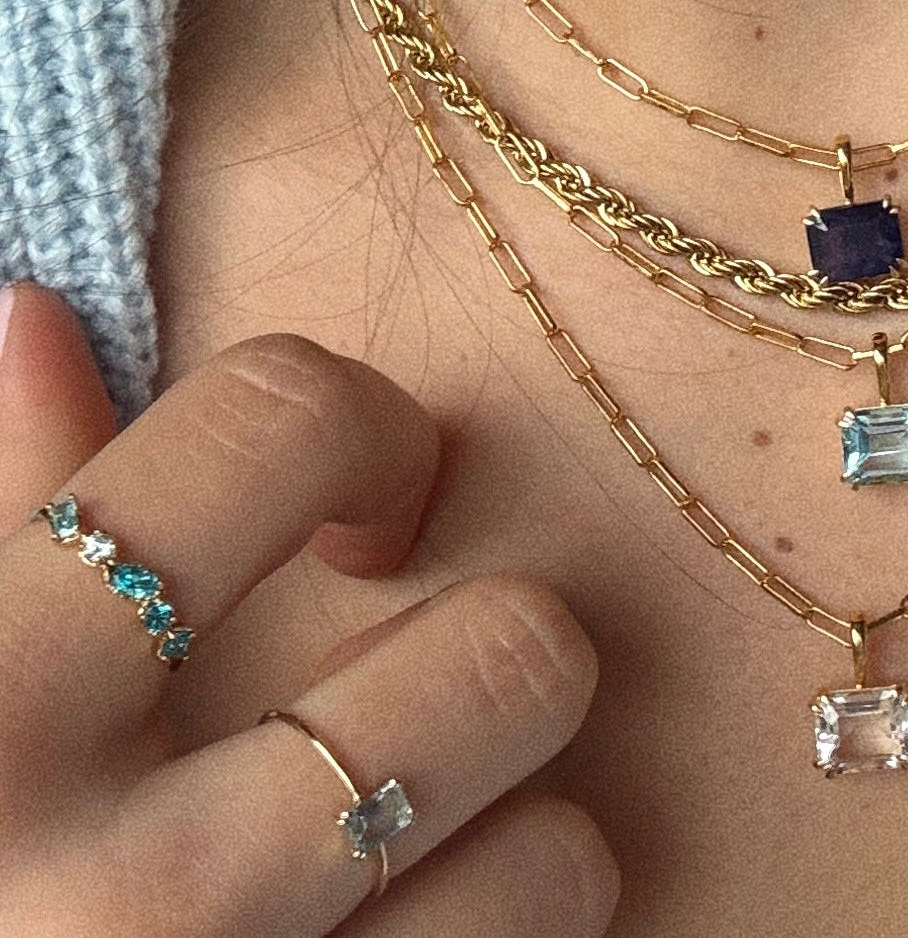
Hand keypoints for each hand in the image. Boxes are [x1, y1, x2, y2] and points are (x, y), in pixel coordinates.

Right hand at [0, 284, 619, 937]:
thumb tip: (39, 320)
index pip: (276, 425)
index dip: (362, 424)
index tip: (357, 497)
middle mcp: (130, 899)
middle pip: (508, 652)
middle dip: (494, 643)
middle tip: (417, 684)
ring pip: (564, 862)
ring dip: (520, 838)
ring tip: (406, 850)